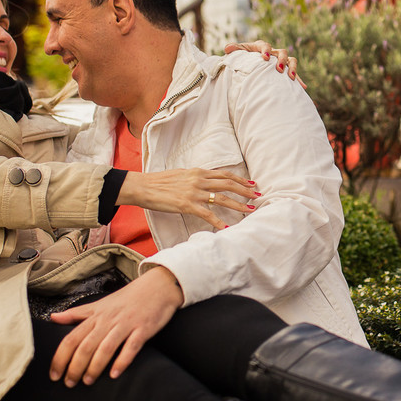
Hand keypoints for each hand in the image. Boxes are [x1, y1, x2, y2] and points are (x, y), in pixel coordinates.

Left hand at [49, 267, 182, 385]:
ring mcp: (126, 325)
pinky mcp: (143, 329)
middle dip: (75, 367)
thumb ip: (77, 313)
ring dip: (95, 367)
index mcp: (96, 316)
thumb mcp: (100, 304)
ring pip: (106, 348)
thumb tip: (53, 317)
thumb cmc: (128, 298)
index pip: (72, 338)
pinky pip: (131, 347)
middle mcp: (108, 320)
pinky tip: (114, 374)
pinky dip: (122, 361)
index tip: (54, 374)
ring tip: (88, 381)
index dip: (60, 358)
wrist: (158, 286)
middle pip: (86, 346)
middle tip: (69, 383)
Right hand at [116, 168, 259, 228]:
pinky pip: (207, 214)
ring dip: (238, 205)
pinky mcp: (187, 205)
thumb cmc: (160, 182)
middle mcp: (199, 180)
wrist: (143, 186)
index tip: (252, 184)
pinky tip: (226, 227)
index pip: (224, 174)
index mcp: (198, 172)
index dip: (240, 179)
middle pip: (228, 184)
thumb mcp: (181, 174)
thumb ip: (195, 178)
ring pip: (222, 198)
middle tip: (258, 196)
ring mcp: (194, 193)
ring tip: (249, 210)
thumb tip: (206, 181)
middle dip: (245, 191)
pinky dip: (218, 221)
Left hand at [225, 40, 304, 88]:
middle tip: (279, 69)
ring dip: (292, 68)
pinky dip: (299, 80)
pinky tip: (302, 87)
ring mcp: (281, 61)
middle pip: (282, 52)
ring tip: (291, 77)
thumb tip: (227, 48)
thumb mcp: (239, 52)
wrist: (251, 62)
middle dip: (282, 60)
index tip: (265, 57)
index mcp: (261, 47)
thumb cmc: (245, 57)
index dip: (267, 50)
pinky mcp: (285, 70)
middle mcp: (274, 52)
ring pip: (291, 60)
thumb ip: (234, 49)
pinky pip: (294, 73)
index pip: (266, 45)